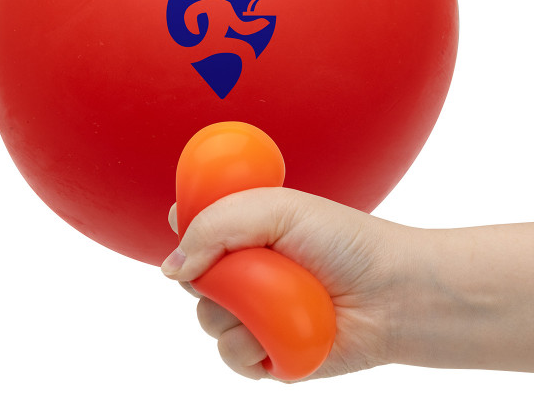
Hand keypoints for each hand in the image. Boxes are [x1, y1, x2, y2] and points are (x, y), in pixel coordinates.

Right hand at [161, 187, 405, 380]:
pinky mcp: (266, 351)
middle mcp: (246, 272)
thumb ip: (216, 225)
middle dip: (209, 274)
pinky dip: (250, 346)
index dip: (184, 229)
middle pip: (192, 277)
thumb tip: (171, 266)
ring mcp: (254, 312)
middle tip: (245, 267)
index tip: (183, 224)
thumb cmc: (342, 241)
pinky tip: (276, 334)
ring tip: (278, 299)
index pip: (194, 227)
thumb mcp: (277, 210)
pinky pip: (231, 355)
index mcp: (246, 230)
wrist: (392, 294)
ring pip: (207, 318)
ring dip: (234, 312)